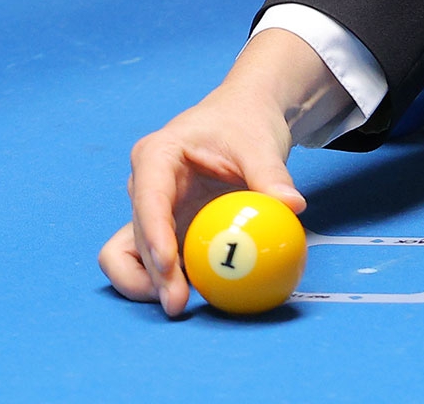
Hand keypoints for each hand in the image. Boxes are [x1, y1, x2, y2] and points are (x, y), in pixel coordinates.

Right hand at [98, 29, 347, 316]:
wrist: (242, 119)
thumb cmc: (244, 125)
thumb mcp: (260, 143)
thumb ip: (272, 174)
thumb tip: (293, 206)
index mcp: (157, 155)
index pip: (148, 197)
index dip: (153, 234)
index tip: (170, 266)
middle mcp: (144, 186)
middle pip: (136, 235)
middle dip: (151, 274)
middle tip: (179, 303)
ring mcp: (150, 211)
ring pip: (130, 255)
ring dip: (148, 284)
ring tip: (181, 304)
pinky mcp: (163, 231)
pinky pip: (152, 262)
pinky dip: (165, 280)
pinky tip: (195, 292)